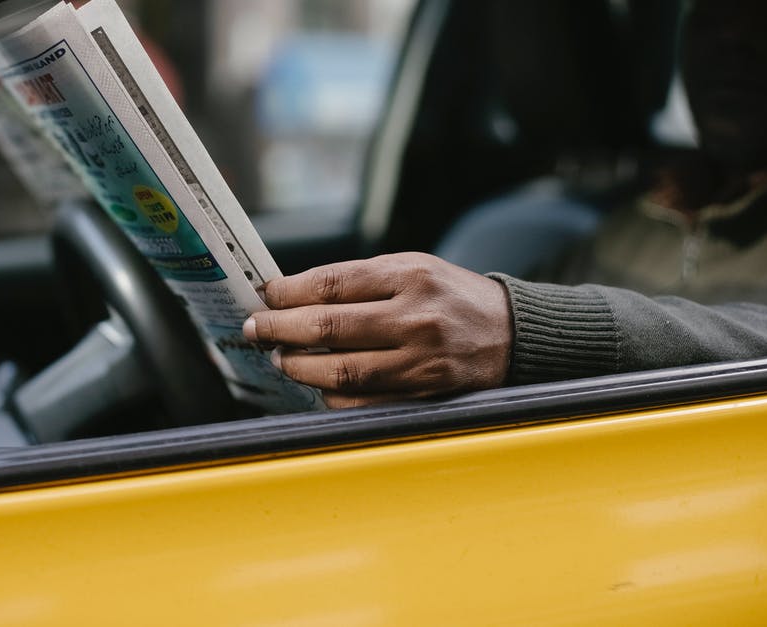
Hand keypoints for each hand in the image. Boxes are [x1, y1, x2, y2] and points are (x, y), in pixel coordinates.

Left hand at [242, 253, 512, 407]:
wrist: (510, 333)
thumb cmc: (449, 296)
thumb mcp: (412, 267)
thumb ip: (358, 279)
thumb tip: (293, 296)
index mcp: (410, 277)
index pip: (332, 284)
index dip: (288, 293)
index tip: (265, 296)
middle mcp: (415, 319)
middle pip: (329, 328)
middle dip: (280, 330)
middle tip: (256, 330)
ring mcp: (420, 362)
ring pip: (341, 372)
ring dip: (299, 367)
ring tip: (281, 358)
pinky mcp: (422, 395)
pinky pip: (362, 403)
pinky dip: (331, 395)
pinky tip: (317, 384)